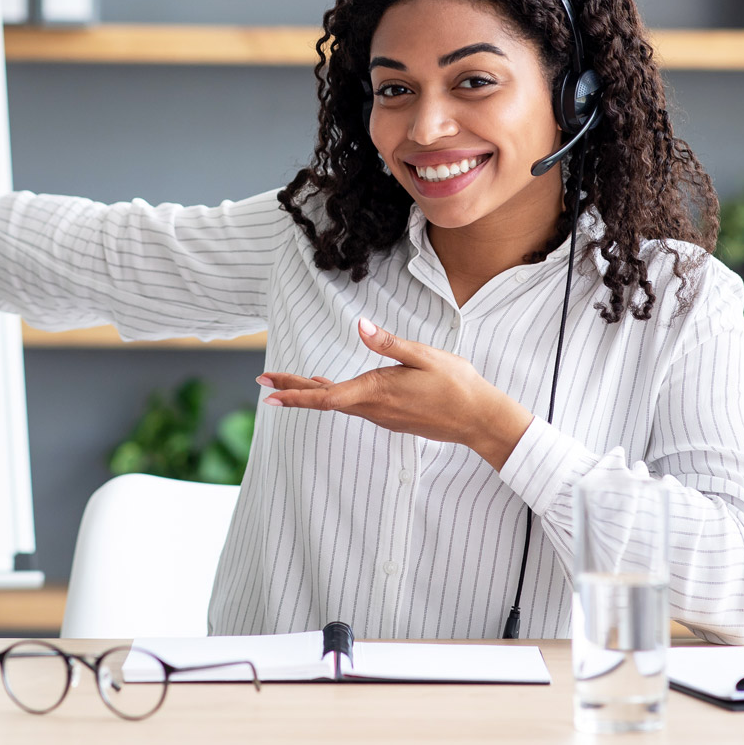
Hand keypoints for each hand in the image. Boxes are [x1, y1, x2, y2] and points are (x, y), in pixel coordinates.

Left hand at [260, 319, 534, 470]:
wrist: (479, 419)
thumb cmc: (456, 384)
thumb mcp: (424, 355)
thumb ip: (388, 343)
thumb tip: (358, 325)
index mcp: (377, 391)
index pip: (326, 396)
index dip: (296, 395)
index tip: (269, 393)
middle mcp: (374, 408)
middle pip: (325, 400)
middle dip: (294, 391)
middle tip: (264, 383)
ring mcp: (382, 416)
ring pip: (339, 403)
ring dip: (312, 393)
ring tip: (289, 383)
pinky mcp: (391, 417)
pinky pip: (355, 406)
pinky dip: (334, 397)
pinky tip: (330, 390)